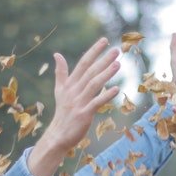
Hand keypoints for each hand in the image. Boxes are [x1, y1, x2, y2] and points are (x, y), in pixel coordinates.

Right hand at [29, 38, 119, 175]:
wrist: (58, 135)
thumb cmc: (63, 112)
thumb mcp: (60, 90)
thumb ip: (60, 72)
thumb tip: (57, 54)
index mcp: (69, 84)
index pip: (83, 63)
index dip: (93, 51)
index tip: (104, 40)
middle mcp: (74, 91)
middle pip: (90, 72)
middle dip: (103, 59)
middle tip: (117, 50)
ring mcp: (79, 102)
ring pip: (93, 85)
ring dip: (106, 74)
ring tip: (118, 64)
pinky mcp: (84, 114)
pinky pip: (96, 103)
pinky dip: (106, 96)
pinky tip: (117, 89)